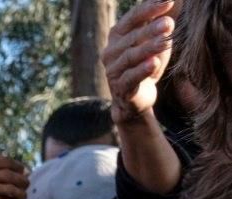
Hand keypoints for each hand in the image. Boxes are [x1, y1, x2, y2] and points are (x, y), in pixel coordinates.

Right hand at [102, 0, 175, 123]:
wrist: (136, 99)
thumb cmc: (145, 64)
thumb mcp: (154, 40)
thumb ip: (161, 21)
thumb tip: (177, 0)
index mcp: (117, 35)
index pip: (132, 18)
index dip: (149, 9)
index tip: (169, 2)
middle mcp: (110, 52)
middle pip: (132, 37)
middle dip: (150, 29)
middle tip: (168, 23)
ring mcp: (113, 72)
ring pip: (130, 57)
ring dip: (148, 48)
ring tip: (165, 40)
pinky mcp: (120, 89)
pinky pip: (130, 78)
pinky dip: (142, 70)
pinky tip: (154, 63)